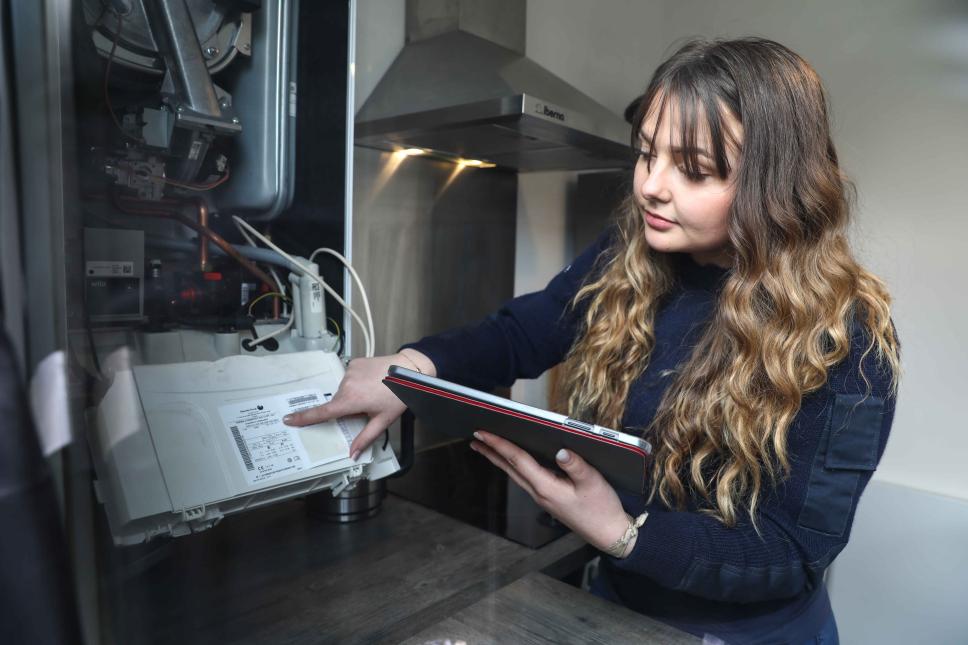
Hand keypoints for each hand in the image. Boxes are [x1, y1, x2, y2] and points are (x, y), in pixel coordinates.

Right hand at [282, 350, 434, 458]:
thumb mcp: (383, 420)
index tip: (288, 419)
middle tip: (369, 406)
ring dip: (353, 395)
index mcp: (351, 400)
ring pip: (344, 390)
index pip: (322, 413)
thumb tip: (353, 453)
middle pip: (337, 403)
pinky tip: (372, 382)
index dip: (303, 418)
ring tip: (374, 392)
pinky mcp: (354, 362)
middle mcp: (346, 384)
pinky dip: (357, 382)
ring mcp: (349, 371)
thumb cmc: (399, 395)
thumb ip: (365, 438)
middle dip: (347, 408)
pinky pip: (350, 377)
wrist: (410, 370)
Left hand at [470, 431, 630, 552]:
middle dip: (491, 452)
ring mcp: (542, 496)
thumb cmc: (602, 508)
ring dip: (499, 459)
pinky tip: (514, 462)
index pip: (517, 460)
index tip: (482, 434)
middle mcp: (539, 492)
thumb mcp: (593, 483)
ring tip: (486, 448)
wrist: (609, 533)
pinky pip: (525, 478)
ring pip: (515, 474)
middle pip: (509, 468)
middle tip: (475, 438)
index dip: (499, 445)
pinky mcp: (549, 498)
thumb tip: (561, 451)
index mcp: (546, 487)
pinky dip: (513, 466)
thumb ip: (576, 466)